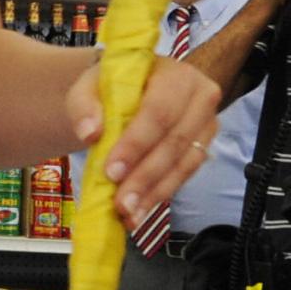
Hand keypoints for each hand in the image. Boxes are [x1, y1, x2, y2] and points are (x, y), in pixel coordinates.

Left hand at [70, 58, 222, 230]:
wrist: (130, 89)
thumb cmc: (112, 86)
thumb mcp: (90, 86)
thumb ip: (84, 105)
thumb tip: (89, 133)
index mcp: (175, 75)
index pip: (159, 112)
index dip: (136, 144)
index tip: (112, 171)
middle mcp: (200, 97)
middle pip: (174, 142)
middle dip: (145, 176)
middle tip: (120, 203)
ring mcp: (206, 124)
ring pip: (183, 163)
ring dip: (154, 192)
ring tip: (128, 214)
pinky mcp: (203, 147)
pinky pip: (185, 174)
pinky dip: (161, 194)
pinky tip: (139, 210)